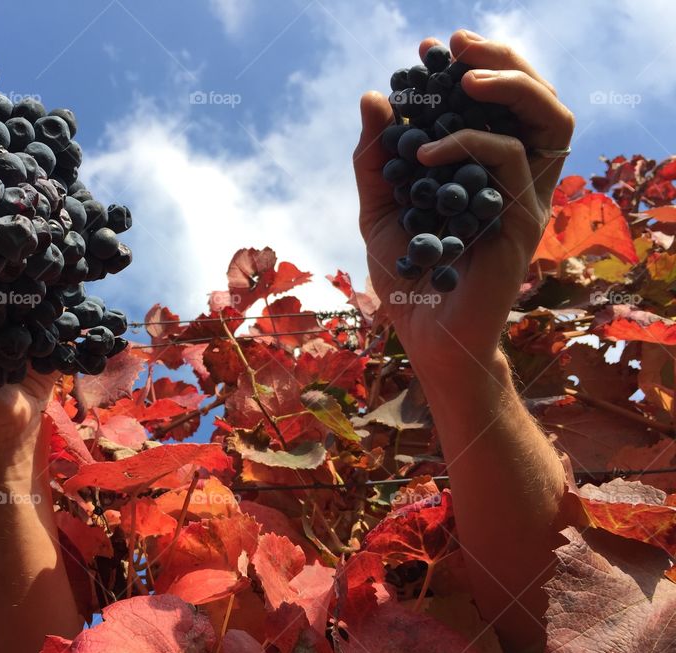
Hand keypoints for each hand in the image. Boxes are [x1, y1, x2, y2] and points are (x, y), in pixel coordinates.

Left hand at [353, 29, 573, 372]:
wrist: (424, 337)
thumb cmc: (407, 276)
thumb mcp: (381, 209)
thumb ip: (377, 159)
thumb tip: (372, 96)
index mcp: (489, 171)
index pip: (501, 103)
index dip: (473, 66)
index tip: (428, 50)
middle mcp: (516, 179)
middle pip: (538, 99)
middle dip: (502, 59)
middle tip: (454, 47)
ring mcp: (526, 199)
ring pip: (548, 119)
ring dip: (510, 84)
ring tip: (460, 79)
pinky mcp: (522, 223)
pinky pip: (507, 162)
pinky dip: (467, 144)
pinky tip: (423, 153)